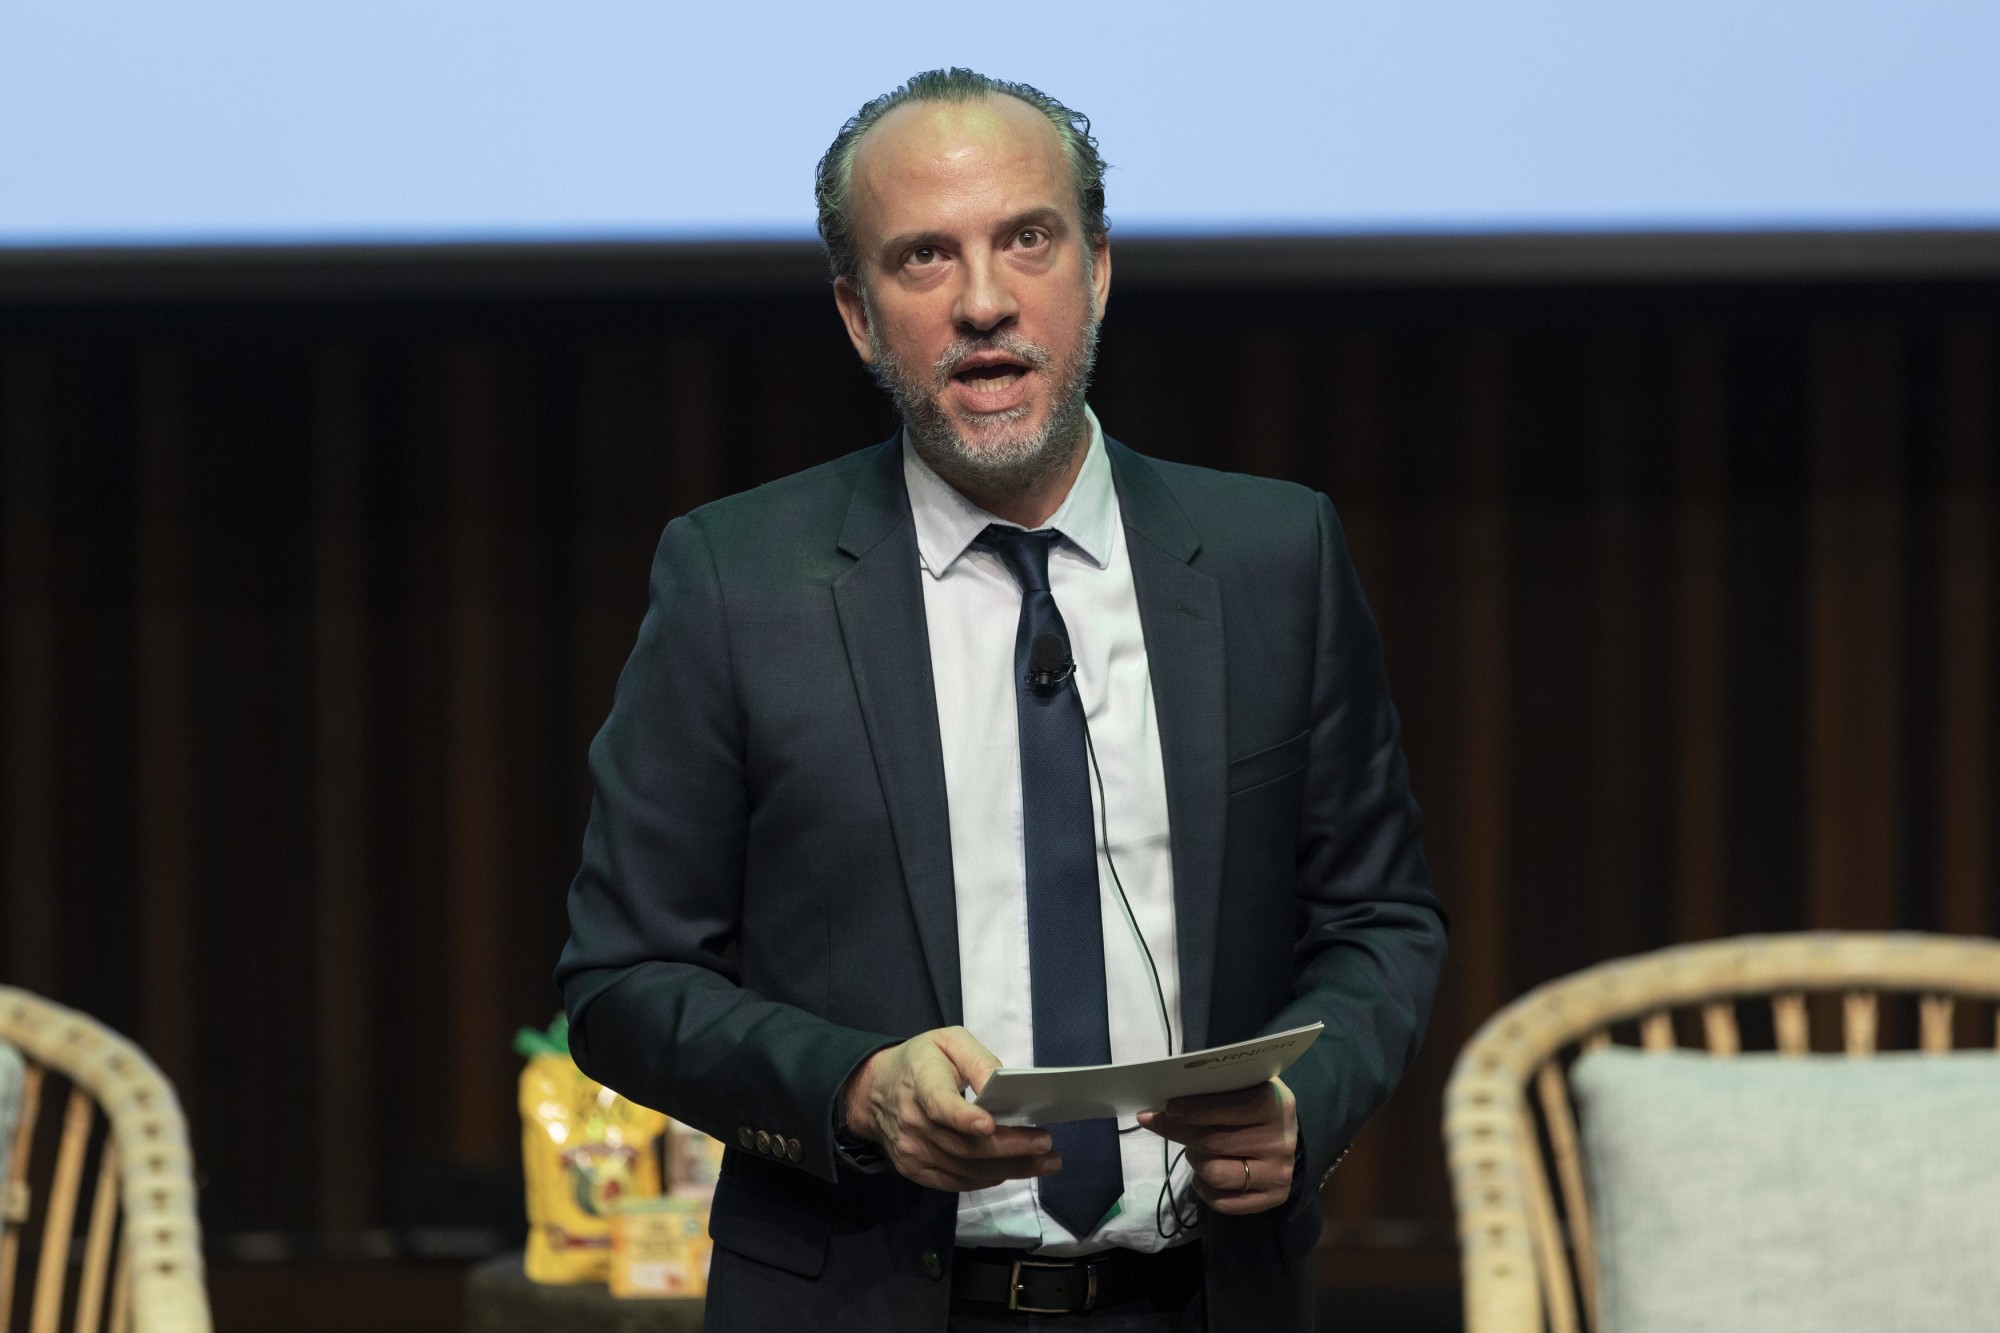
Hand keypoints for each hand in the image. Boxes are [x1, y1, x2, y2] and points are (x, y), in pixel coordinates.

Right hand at [842, 1026, 1062, 1191]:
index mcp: (921, 1082)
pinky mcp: (914, 1170)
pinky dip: (987, 1179)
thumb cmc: (920, 1062)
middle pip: (964, 1145)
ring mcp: (912, 1150)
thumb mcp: (949, 1042)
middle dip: (1010, 1147)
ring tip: (1044, 1162)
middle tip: (1045, 1144)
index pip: (940, 1105)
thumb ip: (977, 1060)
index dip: (964, 1118)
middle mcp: (913, 1121)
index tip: (991, 1125)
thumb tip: (1003, 1085)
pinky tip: (1012, 1170)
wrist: (874, 1091)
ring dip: (1009, 1168)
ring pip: (965, 1168)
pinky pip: (956, 1182)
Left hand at [1137, 1076, 1297, 1214]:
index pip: (1234, 1108)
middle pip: (1215, 1143)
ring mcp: (1279, 1173)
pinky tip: (1202, 1175)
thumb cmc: (1253, 1103)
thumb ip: (1215, 1090)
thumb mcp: (1243, 1087)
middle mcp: (1280, 1141)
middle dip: (1181, 1132)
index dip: (1198, 1109)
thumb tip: (1168, 1102)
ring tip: (1193, 1149)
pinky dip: (1203, 1189)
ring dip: (1194, 1160)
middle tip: (1161, 1123)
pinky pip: (1224, 1202)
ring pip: (1216, 1174)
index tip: (1169, 1109)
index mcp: (1276, 1105)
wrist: (1284, 1134)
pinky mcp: (1273, 1198)